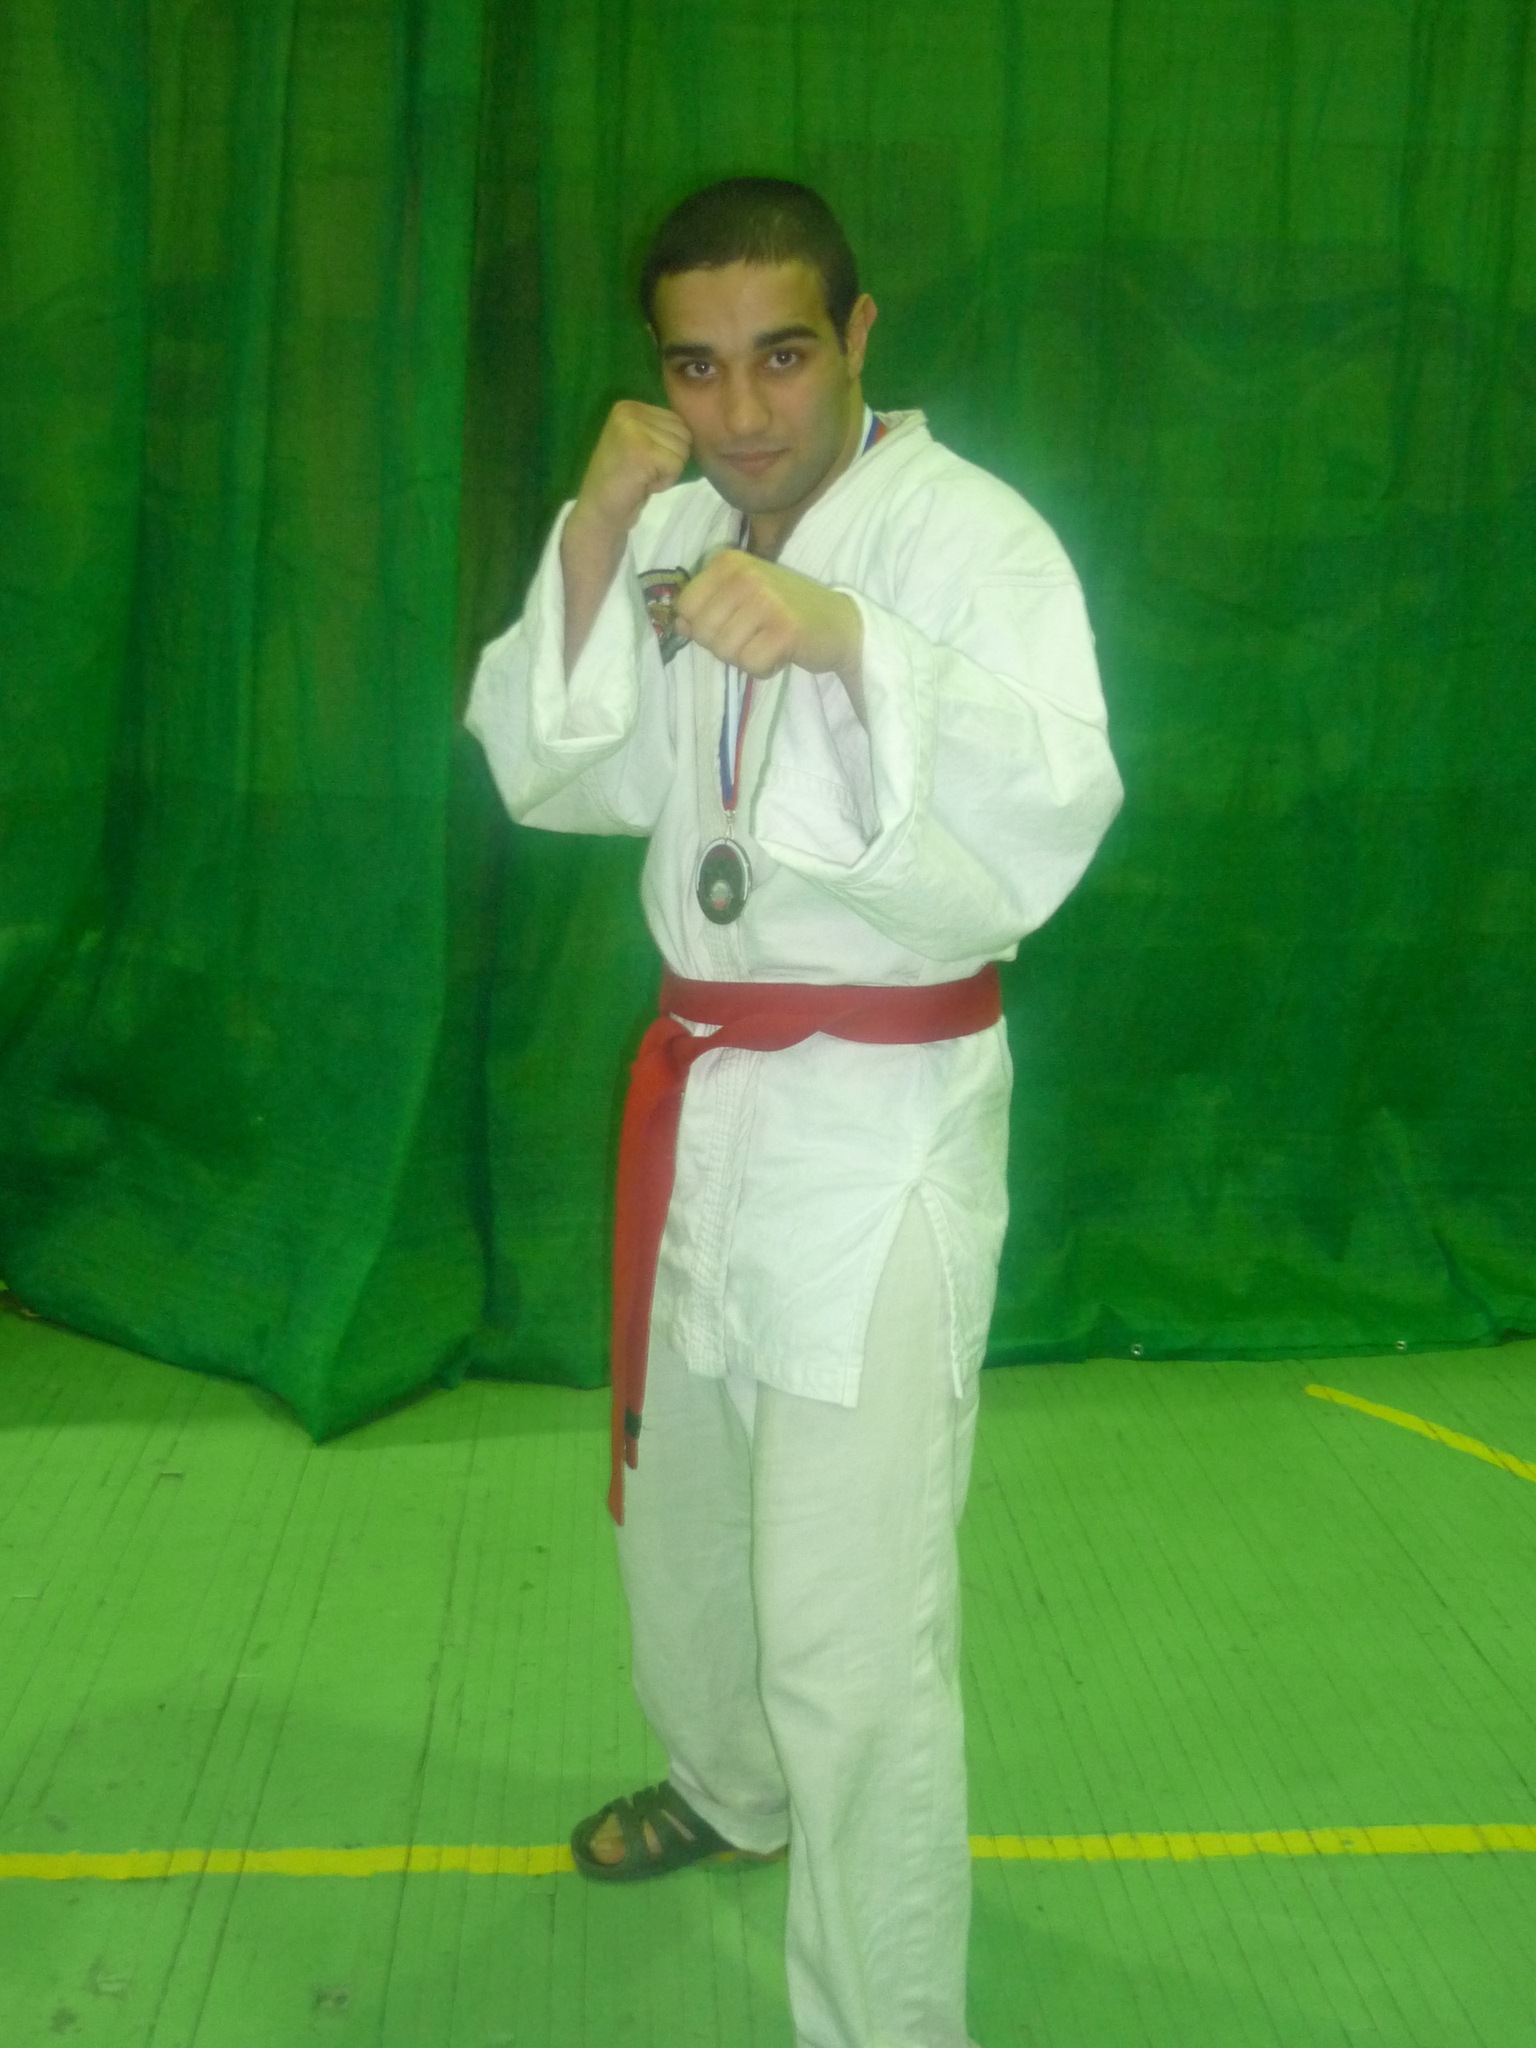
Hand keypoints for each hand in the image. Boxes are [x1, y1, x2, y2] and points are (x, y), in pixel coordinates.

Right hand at [571, 400, 692, 537]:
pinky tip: (643, 484)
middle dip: (671, 459)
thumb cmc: (623, 482)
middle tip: (643, 471)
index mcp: (629, 406)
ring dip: (668, 471)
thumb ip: (660, 429)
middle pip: (683, 433)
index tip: (643, 461)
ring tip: (642, 477)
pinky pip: (676, 465)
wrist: (599, 511)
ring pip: (682, 449)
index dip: (668, 448)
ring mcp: (633, 429)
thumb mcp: (639, 442)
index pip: (678, 421)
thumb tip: (694, 427)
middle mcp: (629, 411)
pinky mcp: (642, 451)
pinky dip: (665, 481)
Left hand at [673, 551, 862, 680]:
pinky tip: (781, 654)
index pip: (684, 607)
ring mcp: (766, 600)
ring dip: (745, 659)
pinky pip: (751, 665)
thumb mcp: (740, 598)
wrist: (839, 622)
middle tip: (754, 636)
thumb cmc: (785, 610)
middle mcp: (745, 574)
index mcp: (728, 562)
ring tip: (768, 643)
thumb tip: (678, 624)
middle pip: (702, 633)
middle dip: (724, 646)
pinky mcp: (784, 629)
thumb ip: (707, 607)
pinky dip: (764, 669)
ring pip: (724, 652)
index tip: (732, 622)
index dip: (704, 626)